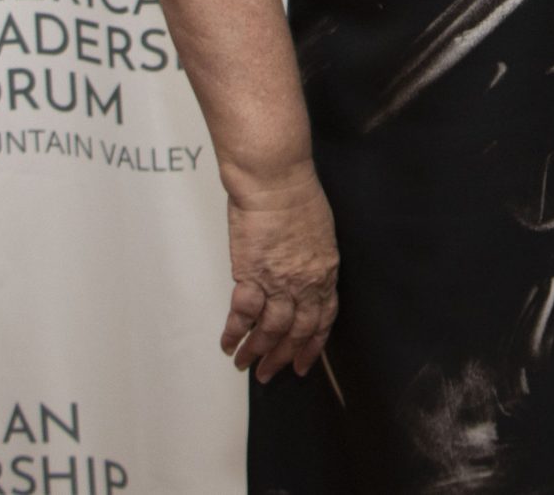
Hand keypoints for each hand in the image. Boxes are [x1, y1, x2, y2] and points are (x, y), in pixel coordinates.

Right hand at [221, 162, 339, 381]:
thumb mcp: (319, 232)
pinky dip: (234, 332)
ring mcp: (279, 281)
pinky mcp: (251, 275)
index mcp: (325, 271)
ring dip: (257, 352)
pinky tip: (228, 343)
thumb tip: (301, 277)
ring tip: (245, 365)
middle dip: (283, 357)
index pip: (324, 319)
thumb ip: (312, 260)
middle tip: (270, 373)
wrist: (275, 181)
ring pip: (270, 330)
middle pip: (297, 331)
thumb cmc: (296, 195)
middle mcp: (305, 282)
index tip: (303, 363)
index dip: (313, 345)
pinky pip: (243, 314)